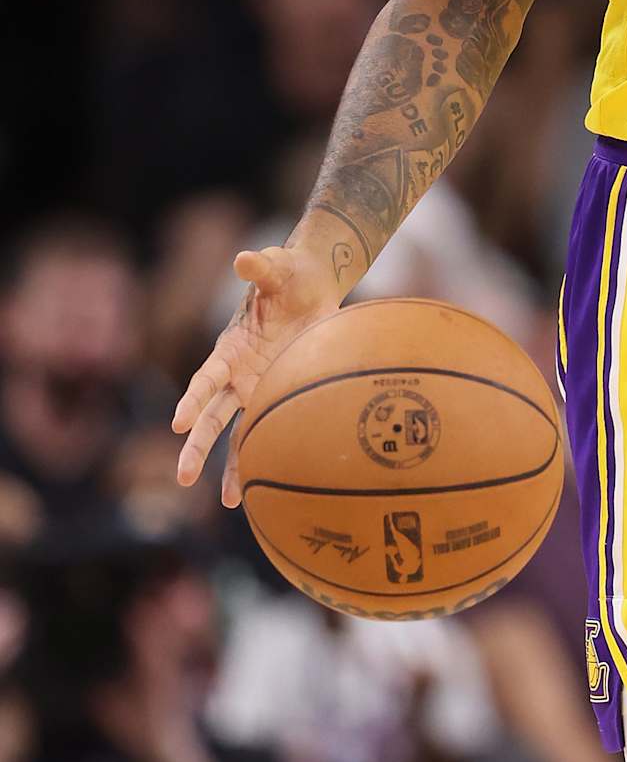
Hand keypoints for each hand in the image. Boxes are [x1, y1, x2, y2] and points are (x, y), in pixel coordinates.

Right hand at [171, 244, 340, 505]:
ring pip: (234, 433)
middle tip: (182, 476)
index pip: (206, 377)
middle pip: (210, 415)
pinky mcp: (276, 397)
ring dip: (227, 465)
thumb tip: (245, 259)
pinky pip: (263, 433)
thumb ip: (261, 268)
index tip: (179, 422)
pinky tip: (254, 491)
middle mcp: (236, 375)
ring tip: (225, 502)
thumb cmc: (291, 275)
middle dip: (196, 446)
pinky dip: (257, 459)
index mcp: (230, 348)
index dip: (193, 398)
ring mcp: (255, 389)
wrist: (312, 286)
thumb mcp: (278, 268)